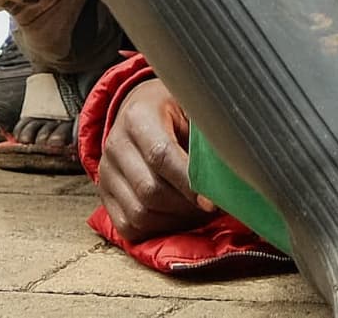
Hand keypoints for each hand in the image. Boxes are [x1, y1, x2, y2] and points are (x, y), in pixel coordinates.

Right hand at [95, 77, 207, 241]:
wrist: (142, 109)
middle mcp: (115, 144)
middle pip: (150, 190)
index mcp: (138, 116)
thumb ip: (208, 134)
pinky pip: (128, 226)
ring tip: (195, 209)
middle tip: (211, 205)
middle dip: (185, 205)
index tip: (213, 201)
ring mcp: (106, 172)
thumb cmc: (176, 110)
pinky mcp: (105, 195)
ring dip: (174, 220)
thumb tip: (232, 168)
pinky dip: (156, 229)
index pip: (161, 156)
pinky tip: (176, 216)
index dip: (189, 183)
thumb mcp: (193, 108)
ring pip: (140, 213)